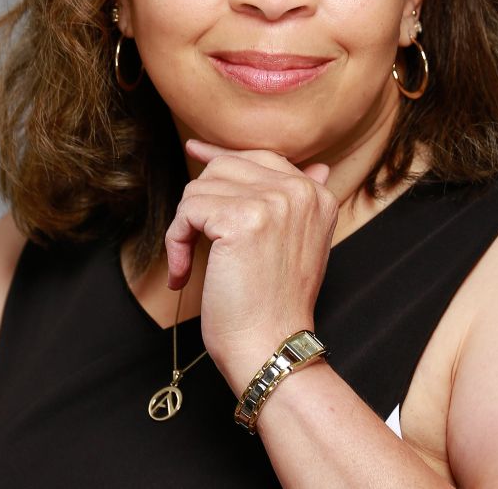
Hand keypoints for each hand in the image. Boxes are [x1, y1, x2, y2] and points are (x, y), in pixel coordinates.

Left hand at [165, 139, 338, 393]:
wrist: (272, 346)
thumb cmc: (276, 303)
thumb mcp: (301, 243)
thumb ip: (301, 201)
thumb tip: (320, 164)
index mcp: (316, 194)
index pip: (260, 156)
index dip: (222, 156)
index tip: (195, 151)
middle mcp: (300, 191)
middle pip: (226, 167)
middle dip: (200, 201)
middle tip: (193, 238)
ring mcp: (273, 202)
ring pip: (201, 186)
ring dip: (186, 225)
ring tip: (191, 261)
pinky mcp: (241, 220)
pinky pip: (188, 210)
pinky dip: (176, 241)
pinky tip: (183, 272)